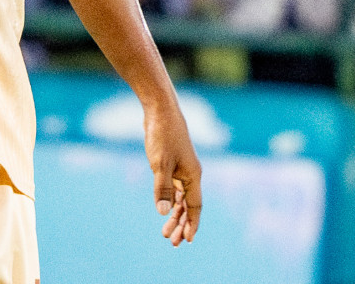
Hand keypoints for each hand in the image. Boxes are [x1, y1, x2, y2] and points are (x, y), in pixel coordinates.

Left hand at [145, 100, 201, 245]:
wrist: (160, 112)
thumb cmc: (162, 136)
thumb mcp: (159, 164)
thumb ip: (162, 188)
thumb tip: (163, 212)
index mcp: (193, 176)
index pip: (195, 207)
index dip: (192, 224)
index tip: (188, 240)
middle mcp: (191, 175)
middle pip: (189, 206)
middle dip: (182, 225)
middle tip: (172, 242)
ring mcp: (182, 169)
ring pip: (181, 199)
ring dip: (175, 215)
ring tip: (166, 232)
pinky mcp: (173, 164)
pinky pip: (175, 189)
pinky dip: (171, 201)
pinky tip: (164, 210)